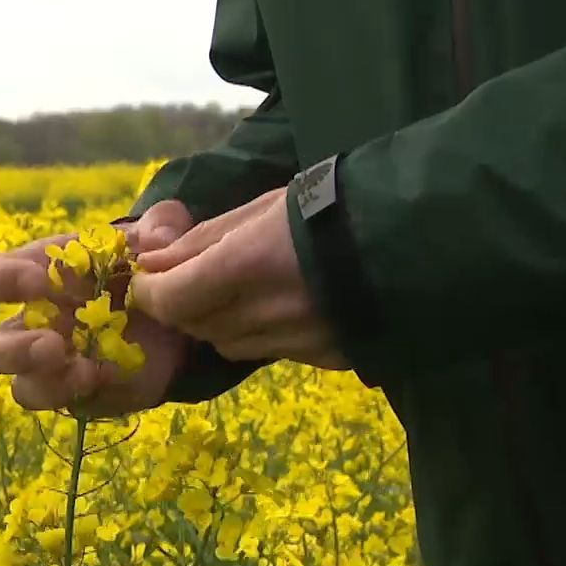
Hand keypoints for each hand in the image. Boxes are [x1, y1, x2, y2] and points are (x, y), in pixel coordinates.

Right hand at [0, 200, 195, 415]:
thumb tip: (157, 238)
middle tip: (52, 342)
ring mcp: (54, 367)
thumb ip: (161, 227)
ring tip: (82, 371)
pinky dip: (82, 393)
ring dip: (45, 381)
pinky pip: (66, 404)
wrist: (180, 316)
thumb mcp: (157, 237)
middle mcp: (34, 325)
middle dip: (14, 348)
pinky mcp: (82, 394)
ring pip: (22, 386)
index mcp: (34, 276)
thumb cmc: (144, 268)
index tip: (35, 280)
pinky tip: (106, 377)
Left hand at [129, 188, 348, 369]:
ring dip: (219, 321)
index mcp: (247, 267)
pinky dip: (258, 333)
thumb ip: (202, 241)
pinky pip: (269, 351)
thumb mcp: (262, 209)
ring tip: (240, 290)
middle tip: (190, 279)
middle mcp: (268, 314)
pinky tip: (280, 306)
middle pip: (196, 325)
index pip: (172, 299)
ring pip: (229, 344)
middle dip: (182, 305)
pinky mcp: (324, 358)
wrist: (418, 235)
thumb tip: (152, 263)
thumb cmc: (332, 206)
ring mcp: (298, 342)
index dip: (150, 293)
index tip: (148, 281)